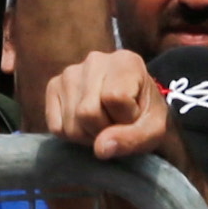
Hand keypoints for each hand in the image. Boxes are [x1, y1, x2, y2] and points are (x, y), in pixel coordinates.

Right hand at [41, 47, 170, 160]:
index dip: (125, 119)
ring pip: (70, 124)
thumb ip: (132, 139)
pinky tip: (85, 123)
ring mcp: (70, 72)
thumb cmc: (145, 116)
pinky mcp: (53, 86)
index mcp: (125, 61)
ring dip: (88, 136)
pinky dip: (71, 135)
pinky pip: (56, 127)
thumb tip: (100, 148)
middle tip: (116, 126)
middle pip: (87, 112)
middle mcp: (94, 60)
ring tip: (102, 124)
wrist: (132, 107)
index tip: (133, 117)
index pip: (115, 98)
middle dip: (103, 131)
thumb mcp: (153, 130)